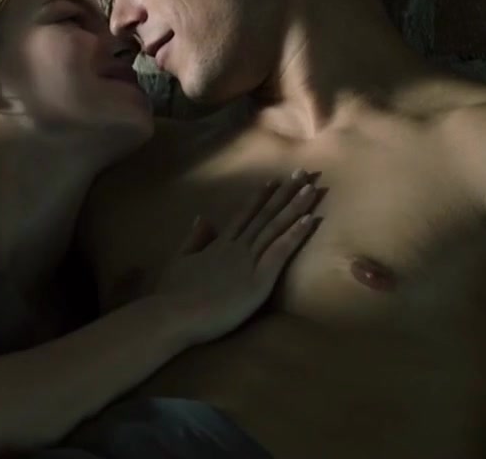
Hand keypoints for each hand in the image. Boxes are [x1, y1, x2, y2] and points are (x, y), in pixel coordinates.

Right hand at [150, 170, 325, 345]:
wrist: (174, 313)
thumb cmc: (174, 294)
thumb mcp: (181, 261)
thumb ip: (194, 239)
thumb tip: (203, 217)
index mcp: (219, 245)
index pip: (243, 216)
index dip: (260, 198)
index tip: (273, 181)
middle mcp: (236, 247)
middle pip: (264, 216)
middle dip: (284, 194)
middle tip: (302, 173)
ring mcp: (248, 261)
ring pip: (275, 228)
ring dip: (294, 207)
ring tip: (311, 188)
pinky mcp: (259, 279)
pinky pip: (280, 251)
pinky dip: (294, 234)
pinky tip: (309, 219)